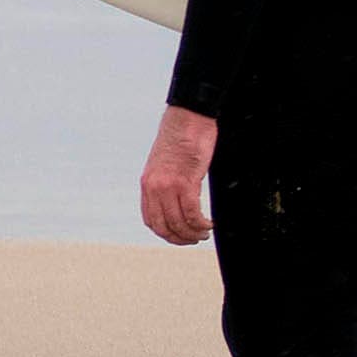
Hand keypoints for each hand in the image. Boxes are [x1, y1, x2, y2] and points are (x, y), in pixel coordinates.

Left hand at [140, 104, 218, 245]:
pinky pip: (192, 214)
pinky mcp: (186, 182)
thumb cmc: (181, 136)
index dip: (165, 233)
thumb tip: (176, 198)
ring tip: (204, 233)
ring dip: (193, 233)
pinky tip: (209, 224)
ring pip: (178, 223)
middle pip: (163, 226)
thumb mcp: (165, 162)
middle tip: (194, 239)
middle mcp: (154, 187)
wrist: (188, 117)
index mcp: (147, 183)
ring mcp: (168, 186)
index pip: (150, 219)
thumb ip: (166, 181)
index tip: (179, 235)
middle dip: (180, 238)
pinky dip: (201, 224)